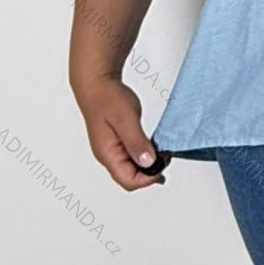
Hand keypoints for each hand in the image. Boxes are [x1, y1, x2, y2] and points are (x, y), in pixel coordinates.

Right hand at [74, 76, 171, 190]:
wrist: (98, 83)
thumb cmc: (107, 98)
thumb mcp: (126, 118)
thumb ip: (136, 142)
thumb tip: (148, 163)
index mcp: (107, 154)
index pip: (128, 181)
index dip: (148, 178)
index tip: (163, 163)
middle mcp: (108, 156)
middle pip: (130, 178)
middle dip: (150, 173)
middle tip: (166, 157)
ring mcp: (112, 150)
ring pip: (132, 169)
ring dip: (148, 165)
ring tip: (163, 153)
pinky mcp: (117, 143)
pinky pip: (132, 157)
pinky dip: (145, 155)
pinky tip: (154, 148)